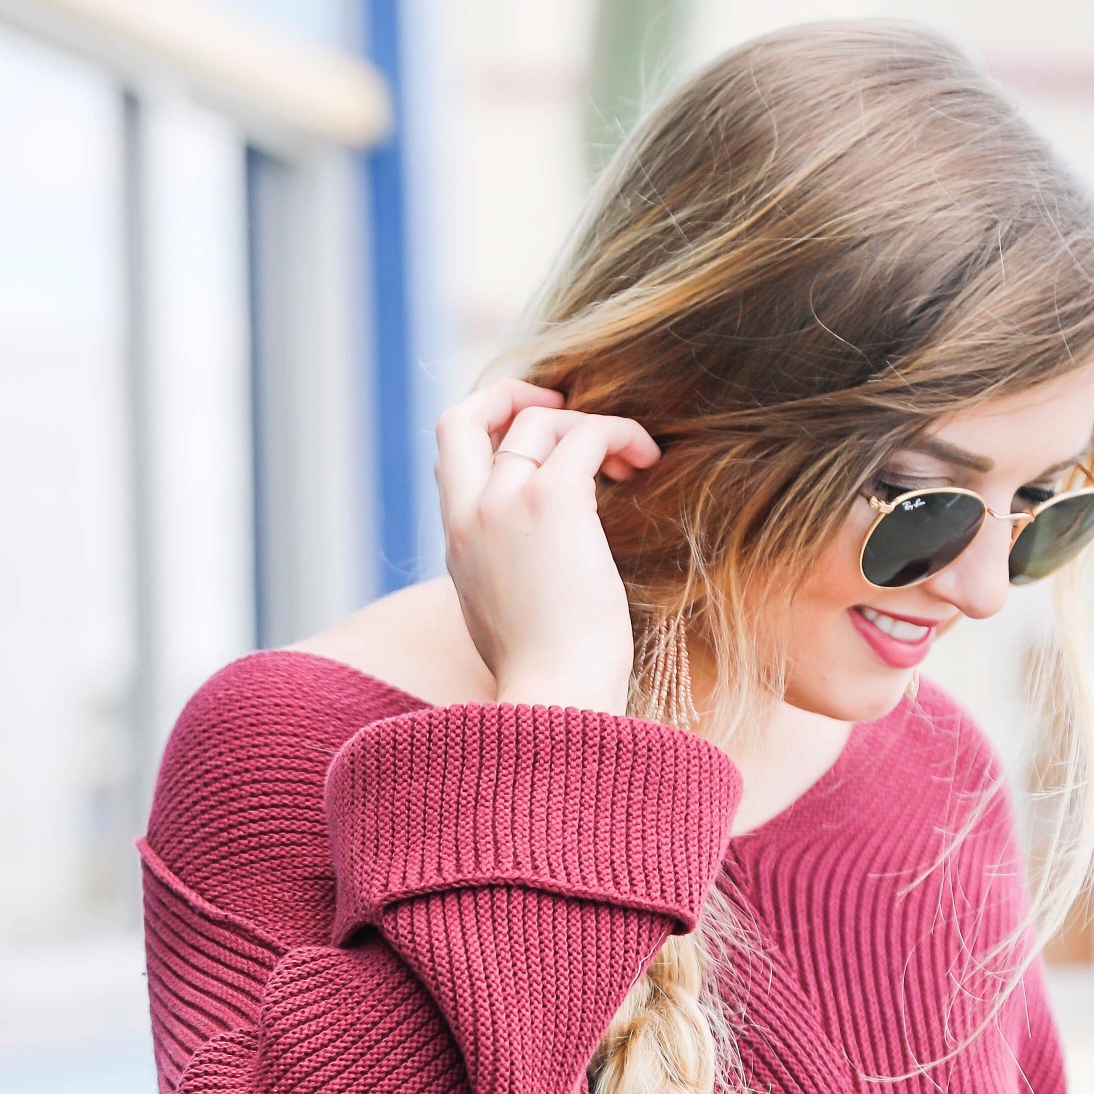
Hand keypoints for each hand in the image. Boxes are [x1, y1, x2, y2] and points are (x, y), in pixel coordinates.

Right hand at [436, 379, 659, 715]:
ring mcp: (504, 503)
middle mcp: (469, 515)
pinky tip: (645, 459)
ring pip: (539, 420)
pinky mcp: (553, 500)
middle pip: (463, 416)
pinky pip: (584, 434)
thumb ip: (507, 577)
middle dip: (513, 394)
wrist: (558, 699)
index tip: (532, 435)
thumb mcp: (508, 621)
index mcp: (456, 544)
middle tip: (567, 407)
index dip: (487, 428)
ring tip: (632, 458)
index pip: (448, 457)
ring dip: (590, 425)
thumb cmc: (551, 680)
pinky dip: (618, 433)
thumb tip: (538, 568)